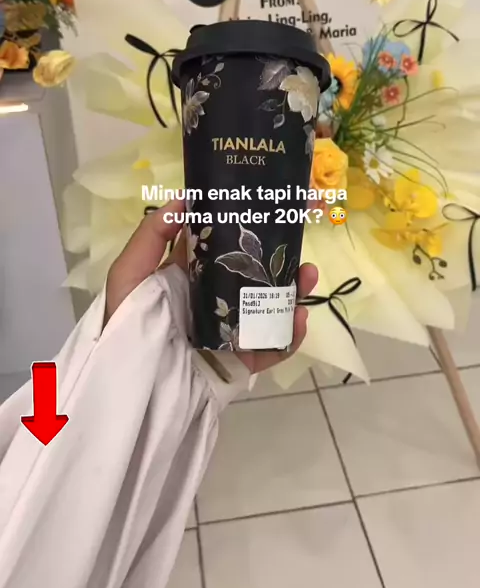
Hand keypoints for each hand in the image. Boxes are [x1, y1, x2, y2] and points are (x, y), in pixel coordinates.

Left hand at [105, 200, 317, 374]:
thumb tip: (184, 198)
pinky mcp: (241, 361)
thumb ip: (152, 236)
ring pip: (269, 306)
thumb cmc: (126, 325)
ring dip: (293, 289)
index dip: (243, 224)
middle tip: (298, 236)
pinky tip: (299, 317)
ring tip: (308, 275)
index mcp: (187, 276)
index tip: (267, 204)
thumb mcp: (129, 275)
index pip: (219, 244)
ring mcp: (230, 331)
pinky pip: (272, 346)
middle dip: (278, 256)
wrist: (133, 389)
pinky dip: (290, 334)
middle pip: (253, 273)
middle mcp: (213, 299)